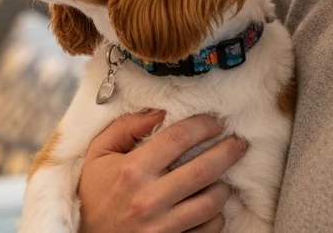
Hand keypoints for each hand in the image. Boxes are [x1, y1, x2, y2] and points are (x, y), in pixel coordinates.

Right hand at [77, 112, 246, 232]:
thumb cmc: (94, 193)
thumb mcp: (98, 154)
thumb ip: (125, 128)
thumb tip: (160, 111)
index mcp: (132, 170)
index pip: (178, 139)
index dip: (202, 126)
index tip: (215, 122)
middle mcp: (150, 198)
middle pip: (203, 169)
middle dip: (228, 152)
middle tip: (239, 143)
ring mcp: (163, 225)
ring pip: (212, 202)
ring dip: (222, 187)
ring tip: (222, 178)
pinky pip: (209, 229)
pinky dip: (215, 216)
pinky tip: (209, 206)